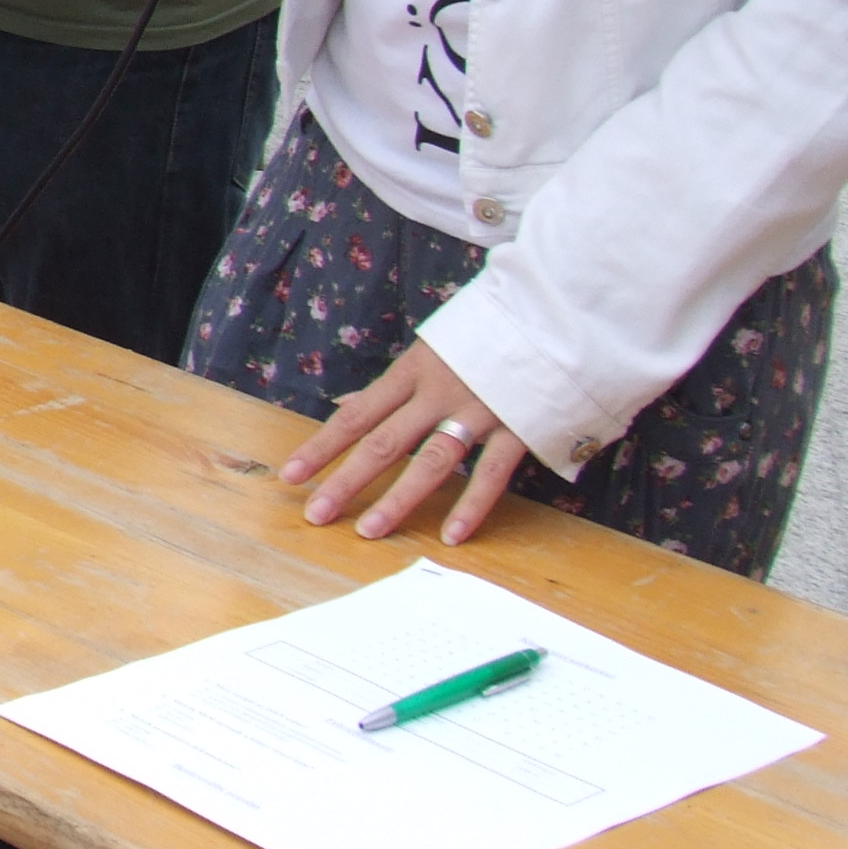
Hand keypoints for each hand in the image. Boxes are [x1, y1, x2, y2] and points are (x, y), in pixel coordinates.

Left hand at [283, 340, 530, 543]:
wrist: (556, 312)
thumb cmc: (488, 333)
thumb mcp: (433, 347)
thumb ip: (395, 385)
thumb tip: (348, 405)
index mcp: (413, 370)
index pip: (357, 416)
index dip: (322, 446)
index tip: (291, 475)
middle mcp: (439, 392)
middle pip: (384, 443)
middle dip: (347, 480)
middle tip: (315, 514)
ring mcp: (480, 410)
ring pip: (432, 462)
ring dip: (398, 499)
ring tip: (369, 531)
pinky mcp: (519, 426)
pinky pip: (492, 473)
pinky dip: (472, 506)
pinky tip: (451, 536)